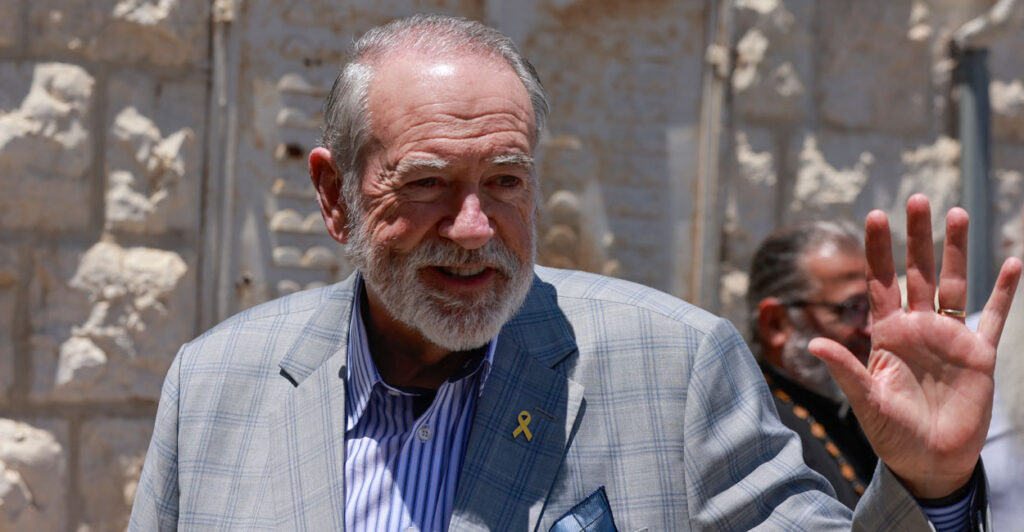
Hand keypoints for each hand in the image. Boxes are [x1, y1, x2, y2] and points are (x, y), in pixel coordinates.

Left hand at [808, 194, 1021, 497]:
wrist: (929, 461)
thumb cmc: (892, 434)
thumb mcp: (866, 401)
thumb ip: (845, 369)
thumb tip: (815, 342)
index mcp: (887, 334)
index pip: (879, 282)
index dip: (877, 250)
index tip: (874, 214)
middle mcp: (918, 328)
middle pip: (917, 272)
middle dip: (916, 237)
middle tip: (916, 198)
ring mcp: (949, 338)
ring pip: (953, 284)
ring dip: (956, 251)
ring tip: (957, 213)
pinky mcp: (978, 355)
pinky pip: (994, 317)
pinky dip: (1005, 292)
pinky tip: (1013, 262)